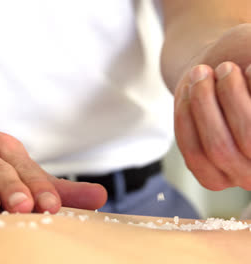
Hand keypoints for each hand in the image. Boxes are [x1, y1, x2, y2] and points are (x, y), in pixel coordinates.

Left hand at [174, 25, 250, 189]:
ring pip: (218, 148)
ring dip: (204, 105)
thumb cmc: (249, 56)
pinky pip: (193, 153)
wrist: (222, 71)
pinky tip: (187, 91)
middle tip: (224, 67)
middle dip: (232, 97)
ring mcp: (244, 177)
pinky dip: (186, 118)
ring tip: (201, 73)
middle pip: (250, 139)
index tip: (249, 67)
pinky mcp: (213, 178)